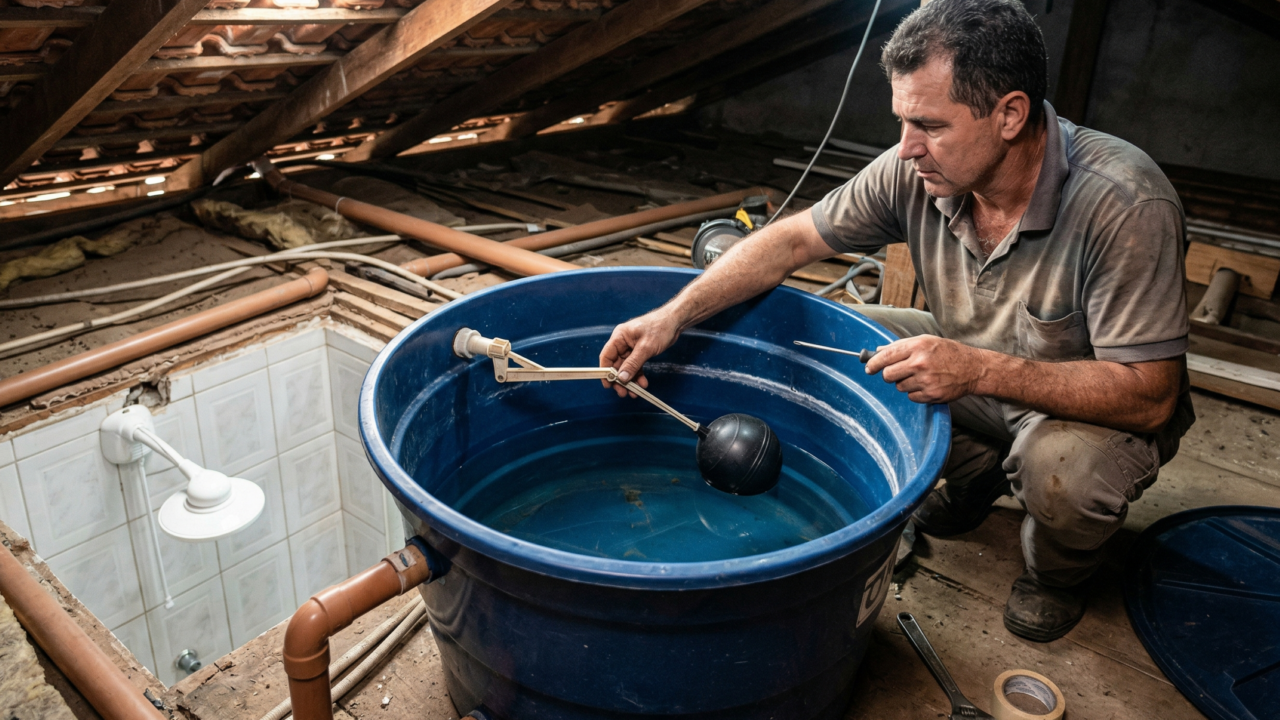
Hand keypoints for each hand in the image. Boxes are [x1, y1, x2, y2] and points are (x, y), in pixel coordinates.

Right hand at [599, 309, 680, 397]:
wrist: (675, 322)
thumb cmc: (659, 328)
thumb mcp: (645, 348)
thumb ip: (633, 363)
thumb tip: (621, 378)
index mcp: (619, 337)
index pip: (606, 356)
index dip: (605, 371)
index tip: (608, 385)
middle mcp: (623, 343)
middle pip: (615, 364)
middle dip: (619, 379)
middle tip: (623, 393)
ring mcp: (631, 348)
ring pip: (626, 367)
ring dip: (629, 380)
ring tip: (634, 392)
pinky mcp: (640, 352)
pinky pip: (635, 366)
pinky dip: (638, 375)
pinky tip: (643, 384)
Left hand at [864, 336, 985, 402]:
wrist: (973, 368)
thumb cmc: (948, 352)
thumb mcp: (926, 341)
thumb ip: (901, 345)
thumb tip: (878, 351)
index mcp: (917, 347)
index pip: (886, 356)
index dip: (873, 364)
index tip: (869, 368)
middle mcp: (920, 363)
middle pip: (888, 375)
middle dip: (889, 375)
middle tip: (897, 372)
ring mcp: (926, 380)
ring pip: (899, 387)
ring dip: (905, 383)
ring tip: (920, 376)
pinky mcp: (931, 395)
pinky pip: (911, 397)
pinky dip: (916, 393)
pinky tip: (927, 384)